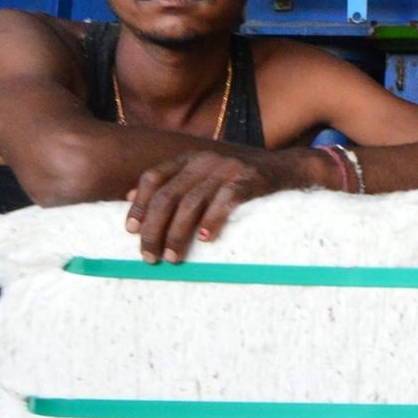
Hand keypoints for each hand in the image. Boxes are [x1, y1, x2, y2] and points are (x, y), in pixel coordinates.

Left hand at [125, 147, 336, 262]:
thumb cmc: (240, 179)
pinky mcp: (250, 178)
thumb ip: (172, 183)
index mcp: (189, 159)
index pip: (153, 178)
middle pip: (168, 195)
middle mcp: (204, 160)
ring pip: (191, 202)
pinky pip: (226, 200)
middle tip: (149, 256)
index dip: (139, 205)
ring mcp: (227, 168)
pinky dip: (213, 220)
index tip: (131, 232)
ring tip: (173, 257)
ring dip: (177, 234)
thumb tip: (129, 198)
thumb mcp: (203, 175)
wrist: (287, 169)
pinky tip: (205, 239)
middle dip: (154, 229)